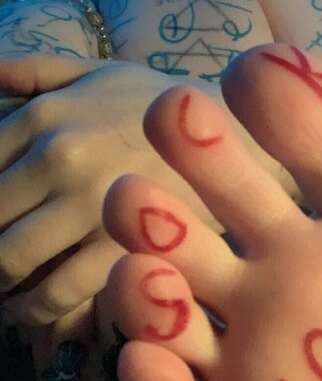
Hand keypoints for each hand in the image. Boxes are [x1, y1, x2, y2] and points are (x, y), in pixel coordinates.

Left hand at [0, 54, 224, 329]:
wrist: (238, 135)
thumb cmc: (160, 106)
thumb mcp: (98, 72)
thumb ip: (34, 71)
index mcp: (45, 115)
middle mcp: (59, 155)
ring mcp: (91, 203)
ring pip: (9, 259)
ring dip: (0, 283)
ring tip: (7, 290)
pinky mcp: (123, 247)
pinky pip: (57, 292)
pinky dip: (32, 309)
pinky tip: (33, 310)